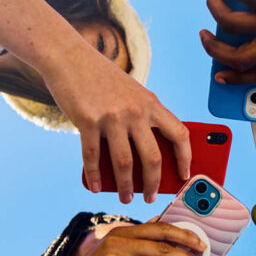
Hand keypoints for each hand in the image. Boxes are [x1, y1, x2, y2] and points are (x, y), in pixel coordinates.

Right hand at [38, 46, 189, 204]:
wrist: (69, 56)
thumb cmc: (101, 80)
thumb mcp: (131, 94)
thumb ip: (141, 119)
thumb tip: (145, 161)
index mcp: (151, 103)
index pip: (180, 134)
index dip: (186, 158)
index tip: (185, 175)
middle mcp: (136, 111)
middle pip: (153, 157)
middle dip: (153, 183)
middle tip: (151, 198)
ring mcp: (112, 116)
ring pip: (124, 163)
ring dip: (125, 187)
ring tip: (125, 198)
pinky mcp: (87, 121)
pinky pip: (93, 156)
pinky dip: (95, 176)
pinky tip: (96, 186)